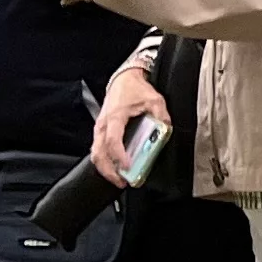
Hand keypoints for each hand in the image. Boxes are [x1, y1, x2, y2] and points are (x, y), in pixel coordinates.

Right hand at [89, 60, 166, 186]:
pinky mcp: (101, 130)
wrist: (124, 79)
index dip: (119, 156)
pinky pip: (98, 149)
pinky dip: (105, 161)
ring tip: (119, 179)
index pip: (113, 141)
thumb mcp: (155, 100)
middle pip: (99, 153)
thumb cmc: (135, 89)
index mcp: (115, 117)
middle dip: (109, 170)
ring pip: (96, 153)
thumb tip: (166, 130)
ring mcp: (100, 128)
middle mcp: (103, 124)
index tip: (127, 167)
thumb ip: (162, 116)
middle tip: (122, 181)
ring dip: (105, 168)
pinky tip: (115, 168)